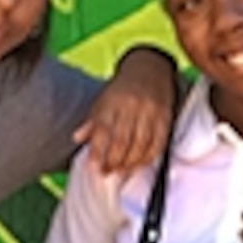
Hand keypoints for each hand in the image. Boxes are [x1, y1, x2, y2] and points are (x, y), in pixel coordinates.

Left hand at [76, 50, 175, 176]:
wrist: (150, 70)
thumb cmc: (122, 90)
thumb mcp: (103, 100)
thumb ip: (92, 121)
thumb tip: (77, 138)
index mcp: (113, 101)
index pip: (103, 130)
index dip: (98, 151)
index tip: (94, 167)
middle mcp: (132, 106)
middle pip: (122, 141)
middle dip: (113, 161)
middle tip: (106, 172)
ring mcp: (150, 112)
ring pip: (140, 146)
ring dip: (129, 163)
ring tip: (120, 171)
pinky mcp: (165, 118)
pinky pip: (157, 144)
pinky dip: (147, 158)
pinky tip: (138, 164)